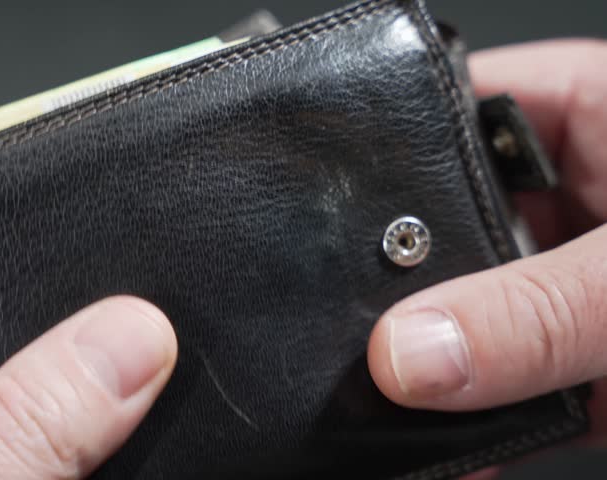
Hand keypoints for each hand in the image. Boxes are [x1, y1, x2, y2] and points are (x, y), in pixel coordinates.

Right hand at [368, 39, 606, 473]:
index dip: (384, 150)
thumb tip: (413, 351)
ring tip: (379, 397)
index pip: (453, 105)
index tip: (322, 209)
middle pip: (441, 223)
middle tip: (347, 326)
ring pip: (465, 314)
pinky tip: (444, 457)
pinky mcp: (584, 365)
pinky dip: (473, 429)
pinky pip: (504, 386)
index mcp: (597, 117)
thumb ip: (546, 312)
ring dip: (430, 362)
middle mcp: (570, 198)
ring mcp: (569, 287)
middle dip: (394, 280)